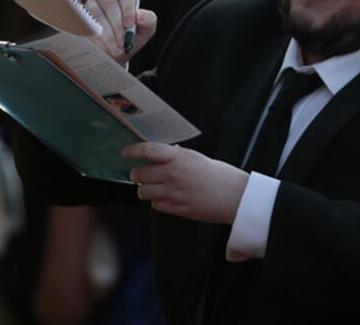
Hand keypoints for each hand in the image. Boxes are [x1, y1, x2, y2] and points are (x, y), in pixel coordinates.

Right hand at [88, 0, 156, 63]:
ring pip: (97, 14)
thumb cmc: (132, 35)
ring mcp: (91, 3)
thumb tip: (139, 15)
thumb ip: (149, 20)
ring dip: (107, 34)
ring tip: (116, 49)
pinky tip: (104, 48)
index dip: (127, 7)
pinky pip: (86, 26)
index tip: (130, 24)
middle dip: (116, 24)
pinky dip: (97, 39)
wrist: (115, 51)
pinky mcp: (81, 17)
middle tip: (123, 42)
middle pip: (108, 1)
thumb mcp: (146, 29)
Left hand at [123, 143, 248, 223]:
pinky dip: (157, 201)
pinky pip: (156, 205)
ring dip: (145, 189)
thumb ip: (176, 156)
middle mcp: (173, 174)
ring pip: (144, 192)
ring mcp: (173, 193)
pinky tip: (166, 197)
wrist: (234, 197)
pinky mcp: (177, 209)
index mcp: (178, 157)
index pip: (147, 150)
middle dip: (136, 174)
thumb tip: (159, 156)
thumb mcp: (195, 157)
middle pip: (139, 174)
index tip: (125, 152)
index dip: (132, 151)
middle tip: (139, 174)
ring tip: (152, 187)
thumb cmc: (218, 175)